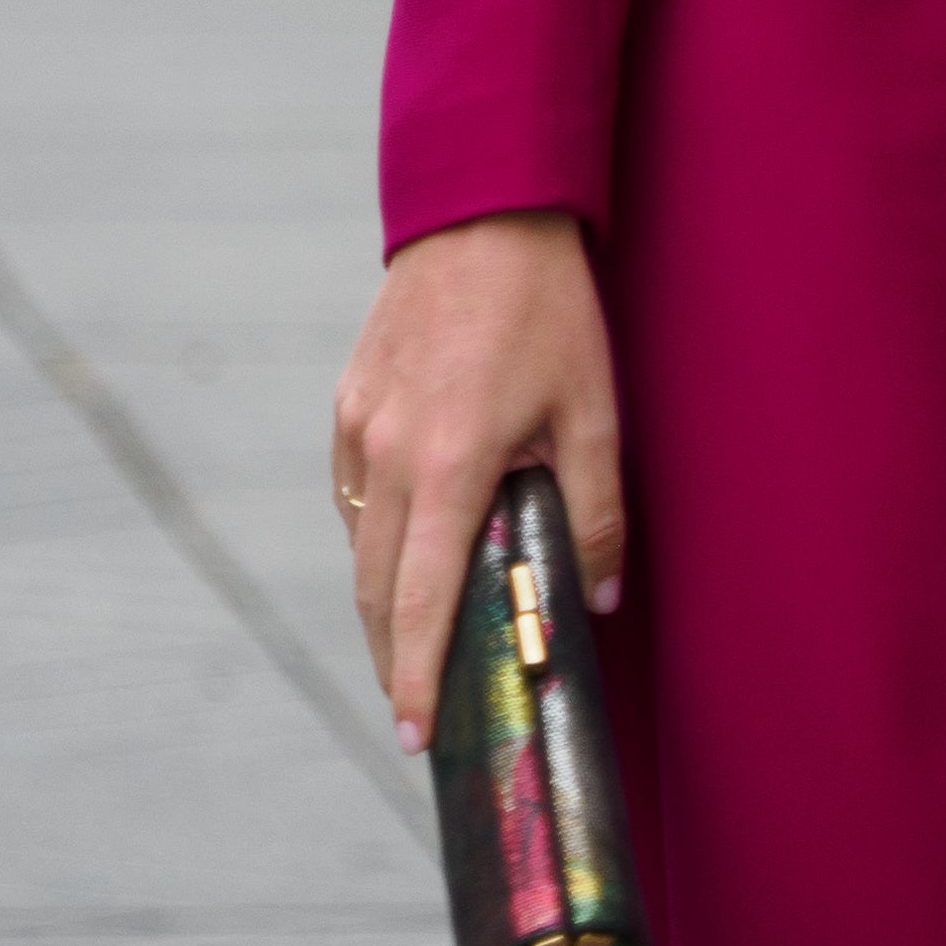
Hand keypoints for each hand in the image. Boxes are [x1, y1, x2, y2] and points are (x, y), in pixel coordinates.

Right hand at [332, 209, 621, 751]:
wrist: (483, 211)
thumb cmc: (547, 310)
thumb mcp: (593, 411)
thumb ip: (594, 513)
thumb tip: (596, 600)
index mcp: (449, 466)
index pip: (419, 602)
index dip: (416, 678)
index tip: (416, 735)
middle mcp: (388, 453)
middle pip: (373, 588)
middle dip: (392, 659)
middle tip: (416, 714)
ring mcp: (359, 423)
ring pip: (357, 541)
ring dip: (377, 603)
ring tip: (409, 647)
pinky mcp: (350, 398)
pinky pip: (351, 490)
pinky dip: (371, 535)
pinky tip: (399, 552)